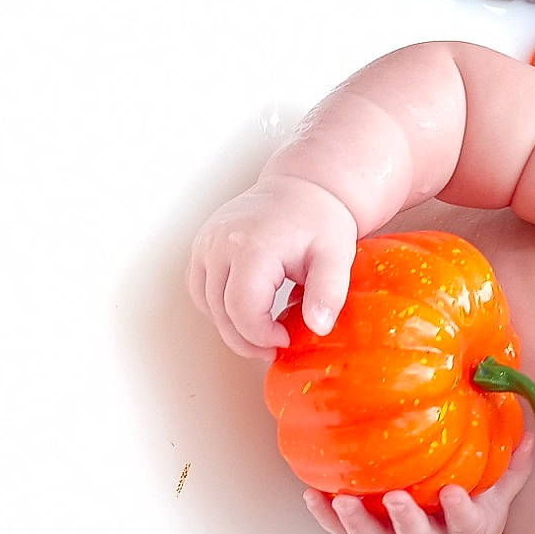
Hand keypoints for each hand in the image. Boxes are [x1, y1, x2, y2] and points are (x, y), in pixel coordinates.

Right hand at [188, 174, 358, 359]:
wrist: (302, 187)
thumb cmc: (318, 219)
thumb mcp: (335, 256)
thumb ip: (329, 293)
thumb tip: (318, 327)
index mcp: (252, 246)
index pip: (242, 310)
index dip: (261, 336)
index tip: (285, 339)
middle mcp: (221, 243)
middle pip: (221, 312)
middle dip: (246, 339)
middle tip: (274, 346)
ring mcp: (206, 243)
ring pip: (206, 304)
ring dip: (230, 326)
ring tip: (261, 330)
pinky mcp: (202, 245)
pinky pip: (199, 288)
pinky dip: (217, 307)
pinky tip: (245, 310)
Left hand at [304, 434, 534, 533]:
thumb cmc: (471, 519)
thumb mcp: (498, 500)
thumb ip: (513, 468)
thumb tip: (530, 431)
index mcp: (465, 531)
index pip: (466, 524)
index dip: (459, 511)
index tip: (453, 493)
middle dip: (405, 519)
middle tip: (394, 499)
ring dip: (355, 522)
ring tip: (340, 500)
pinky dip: (326, 519)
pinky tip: (311, 496)